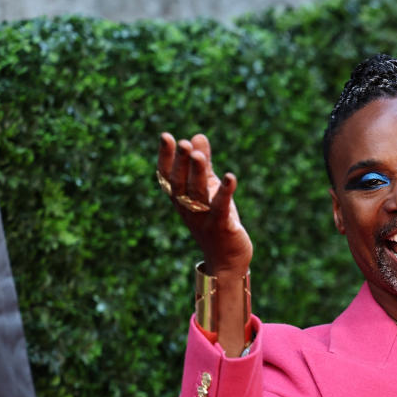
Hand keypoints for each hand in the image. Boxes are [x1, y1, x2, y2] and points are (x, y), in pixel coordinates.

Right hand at [157, 132, 252, 276]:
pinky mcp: (222, 226)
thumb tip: (197, 136)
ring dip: (198, 174)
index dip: (166, 158)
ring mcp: (204, 219)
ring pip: (198, 194)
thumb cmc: (216, 221)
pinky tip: (231, 177)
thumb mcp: (208, 190)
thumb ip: (203, 164)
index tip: (166, 137)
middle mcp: (188, 209)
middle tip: (182, 143)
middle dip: (181, 163)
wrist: (227, 260)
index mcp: (180, 199)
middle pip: (181, 184)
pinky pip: (221, 208)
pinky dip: (225, 192)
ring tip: (198, 155)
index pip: (168, 177)